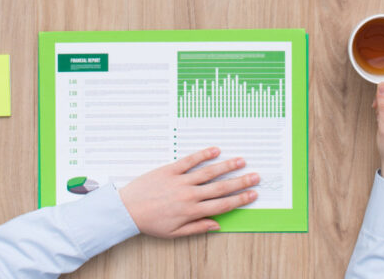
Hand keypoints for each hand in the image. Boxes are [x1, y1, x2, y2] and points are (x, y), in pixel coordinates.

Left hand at [119, 147, 258, 237]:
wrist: (127, 210)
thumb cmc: (150, 223)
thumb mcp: (174, 233)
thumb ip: (197, 228)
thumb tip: (217, 225)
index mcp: (192, 211)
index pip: (222, 205)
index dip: (240, 199)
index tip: (252, 194)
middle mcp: (189, 195)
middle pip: (221, 187)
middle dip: (241, 182)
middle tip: (256, 176)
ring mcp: (180, 181)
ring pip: (208, 172)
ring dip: (227, 166)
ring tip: (241, 160)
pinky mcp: (170, 170)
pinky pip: (189, 160)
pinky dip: (203, 154)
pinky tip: (215, 150)